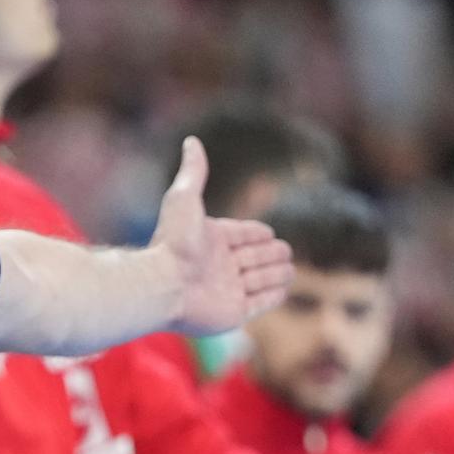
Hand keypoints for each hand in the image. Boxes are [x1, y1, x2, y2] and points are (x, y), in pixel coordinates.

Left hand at [151, 137, 292, 335]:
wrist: (165, 284)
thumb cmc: (174, 243)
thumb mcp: (184, 198)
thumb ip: (193, 172)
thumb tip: (192, 140)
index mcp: (212, 241)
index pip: (242, 235)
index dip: (255, 233)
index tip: (268, 232)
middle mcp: (219, 266)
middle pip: (256, 257)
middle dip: (271, 253)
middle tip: (283, 250)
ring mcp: (227, 291)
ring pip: (261, 279)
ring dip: (276, 272)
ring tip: (288, 267)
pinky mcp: (234, 313)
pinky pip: (260, 303)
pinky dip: (273, 295)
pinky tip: (283, 288)